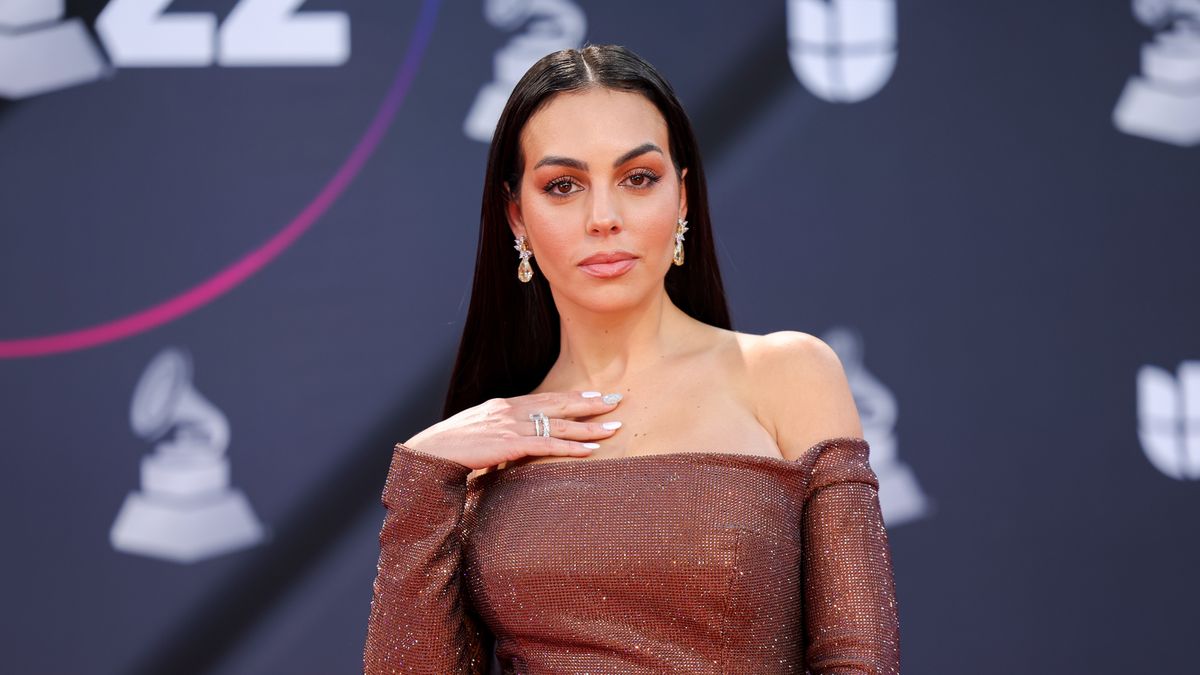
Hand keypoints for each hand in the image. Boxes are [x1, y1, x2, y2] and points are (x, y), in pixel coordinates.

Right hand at [402, 391, 623, 469]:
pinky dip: (572, 448)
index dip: (573, 397)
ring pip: (559, 425)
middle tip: (616, 401)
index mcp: (505, 405)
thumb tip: (516, 442)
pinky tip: (591, 450)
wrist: (431, 452)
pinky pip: (548, 446)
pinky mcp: (510, 444)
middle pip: (559, 404)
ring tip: (614, 427)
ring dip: (589, 427)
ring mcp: (511, 425)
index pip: (547, 397)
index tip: (595, 396)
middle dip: (589, 404)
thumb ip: (501, 433)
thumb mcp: (480, 432)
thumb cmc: (452, 447)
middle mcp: (512, 410)